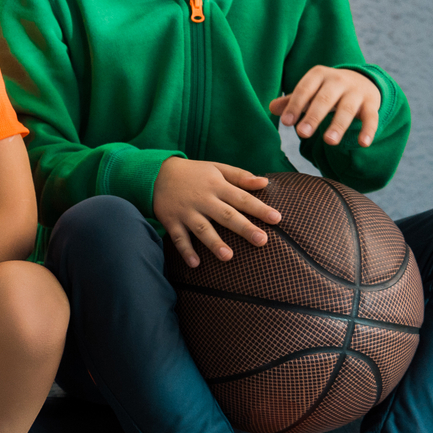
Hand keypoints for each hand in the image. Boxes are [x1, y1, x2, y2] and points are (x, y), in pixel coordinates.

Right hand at [152, 158, 280, 267]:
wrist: (156, 173)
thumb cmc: (194, 173)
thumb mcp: (217, 168)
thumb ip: (240, 176)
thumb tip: (265, 182)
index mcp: (217, 185)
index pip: (242, 198)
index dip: (260, 208)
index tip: (276, 219)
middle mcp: (203, 199)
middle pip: (226, 215)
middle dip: (244, 228)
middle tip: (261, 240)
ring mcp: (186, 211)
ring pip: (202, 229)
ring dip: (215, 243)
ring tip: (228, 256)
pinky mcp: (171, 221)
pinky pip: (178, 238)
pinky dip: (186, 250)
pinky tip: (195, 264)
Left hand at [270, 65, 382, 147]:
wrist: (361, 80)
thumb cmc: (326, 90)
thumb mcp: (309, 91)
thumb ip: (292, 101)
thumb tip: (271, 107)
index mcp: (319, 75)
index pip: (305, 89)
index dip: (295, 105)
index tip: (287, 123)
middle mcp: (338, 81)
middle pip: (325, 99)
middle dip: (313, 116)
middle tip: (302, 134)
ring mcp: (356, 91)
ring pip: (347, 109)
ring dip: (338, 125)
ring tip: (329, 142)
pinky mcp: (371, 103)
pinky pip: (371, 117)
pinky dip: (368, 130)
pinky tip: (363, 144)